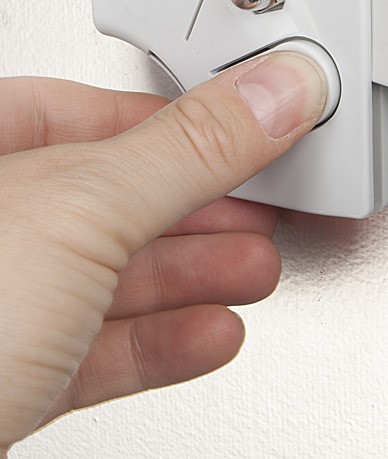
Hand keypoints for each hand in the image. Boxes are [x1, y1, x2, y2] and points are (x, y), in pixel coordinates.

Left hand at [0, 52, 325, 452]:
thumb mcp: (80, 210)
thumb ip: (192, 147)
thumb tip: (275, 91)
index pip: (88, 107)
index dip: (179, 115)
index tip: (249, 124)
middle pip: (113, 195)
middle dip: (204, 205)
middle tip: (264, 203)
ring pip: (111, 274)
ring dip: (197, 274)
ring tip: (255, 269)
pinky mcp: (5, 382)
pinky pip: (98, 347)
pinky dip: (166, 340)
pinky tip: (212, 332)